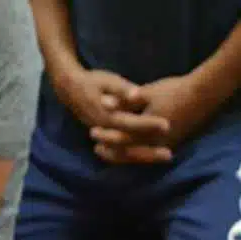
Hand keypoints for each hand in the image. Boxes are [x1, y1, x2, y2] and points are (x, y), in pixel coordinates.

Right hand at [56, 68, 171, 162]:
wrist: (71, 90)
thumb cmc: (93, 83)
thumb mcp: (107, 80)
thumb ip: (122, 90)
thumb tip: (136, 94)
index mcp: (105, 115)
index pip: (130, 122)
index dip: (148, 124)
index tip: (166, 125)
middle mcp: (105, 131)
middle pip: (129, 144)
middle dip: (149, 150)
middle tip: (170, 154)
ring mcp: (105, 139)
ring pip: (126, 153)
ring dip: (147, 157)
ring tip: (168, 157)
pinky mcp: (107, 142)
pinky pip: (124, 154)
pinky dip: (140, 157)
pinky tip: (158, 158)